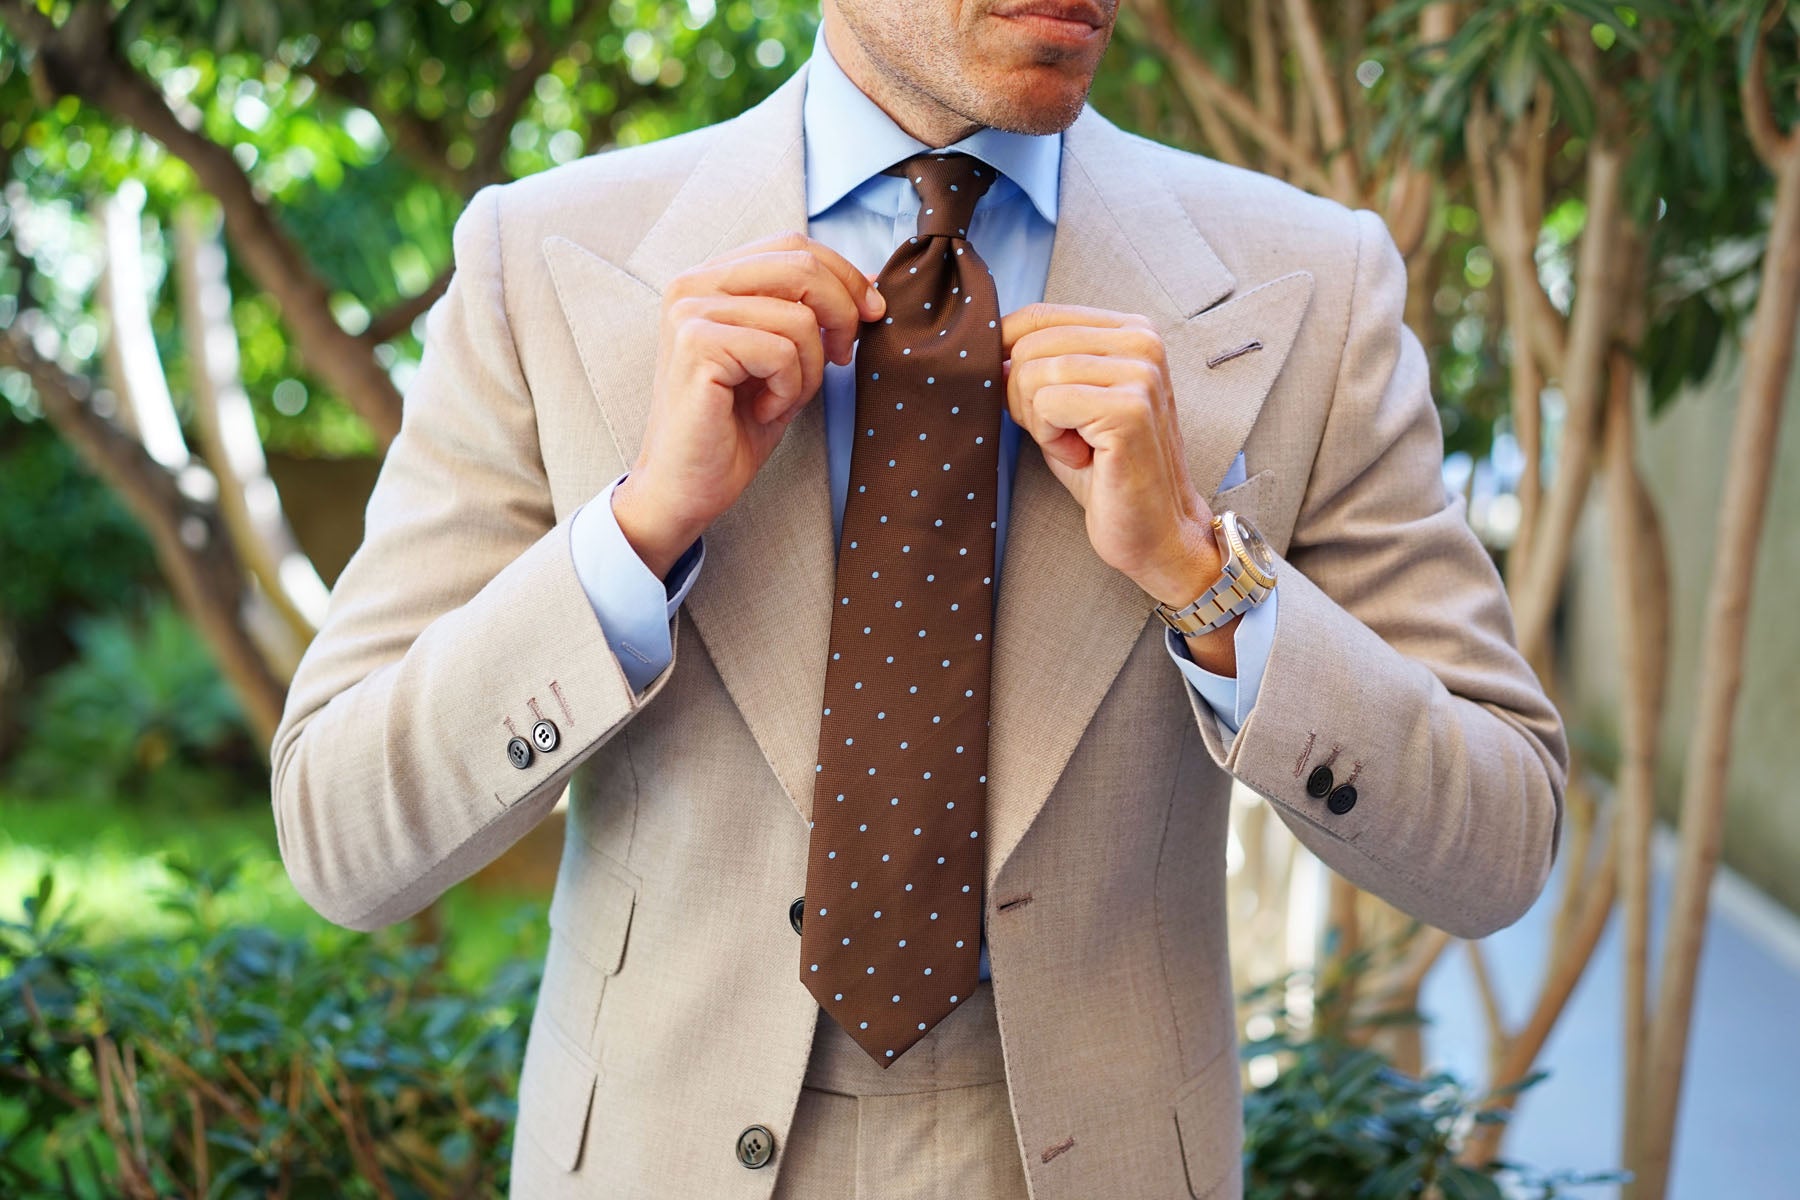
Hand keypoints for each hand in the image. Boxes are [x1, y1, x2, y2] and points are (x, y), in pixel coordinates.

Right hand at [612, 230, 885, 576]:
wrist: (685, 486)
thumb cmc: (734, 427)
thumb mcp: (787, 358)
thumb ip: (815, 312)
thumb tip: (871, 278)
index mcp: (711, 278)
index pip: (793, 245)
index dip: (844, 275)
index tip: (871, 314)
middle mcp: (693, 284)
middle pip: (801, 266)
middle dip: (842, 314)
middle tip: (843, 358)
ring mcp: (690, 312)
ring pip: (799, 317)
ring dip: (809, 370)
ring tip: (780, 399)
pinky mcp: (696, 345)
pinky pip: (780, 351)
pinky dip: (788, 390)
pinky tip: (762, 410)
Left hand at [1000, 303, 1235, 670]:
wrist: (1155, 531)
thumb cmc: (1105, 471)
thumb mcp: (1064, 406)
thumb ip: (1034, 367)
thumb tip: (986, 346)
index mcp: (1130, 330)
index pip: (1037, 316)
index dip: (1007, 358)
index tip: (1028, 404)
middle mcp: (1142, 341)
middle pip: (1027, 346)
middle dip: (1025, 399)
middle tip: (1065, 435)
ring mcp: (1140, 372)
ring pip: (1031, 374)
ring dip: (1040, 423)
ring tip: (1079, 447)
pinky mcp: (1130, 409)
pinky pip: (1046, 404)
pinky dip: (1051, 440)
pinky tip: (1085, 457)